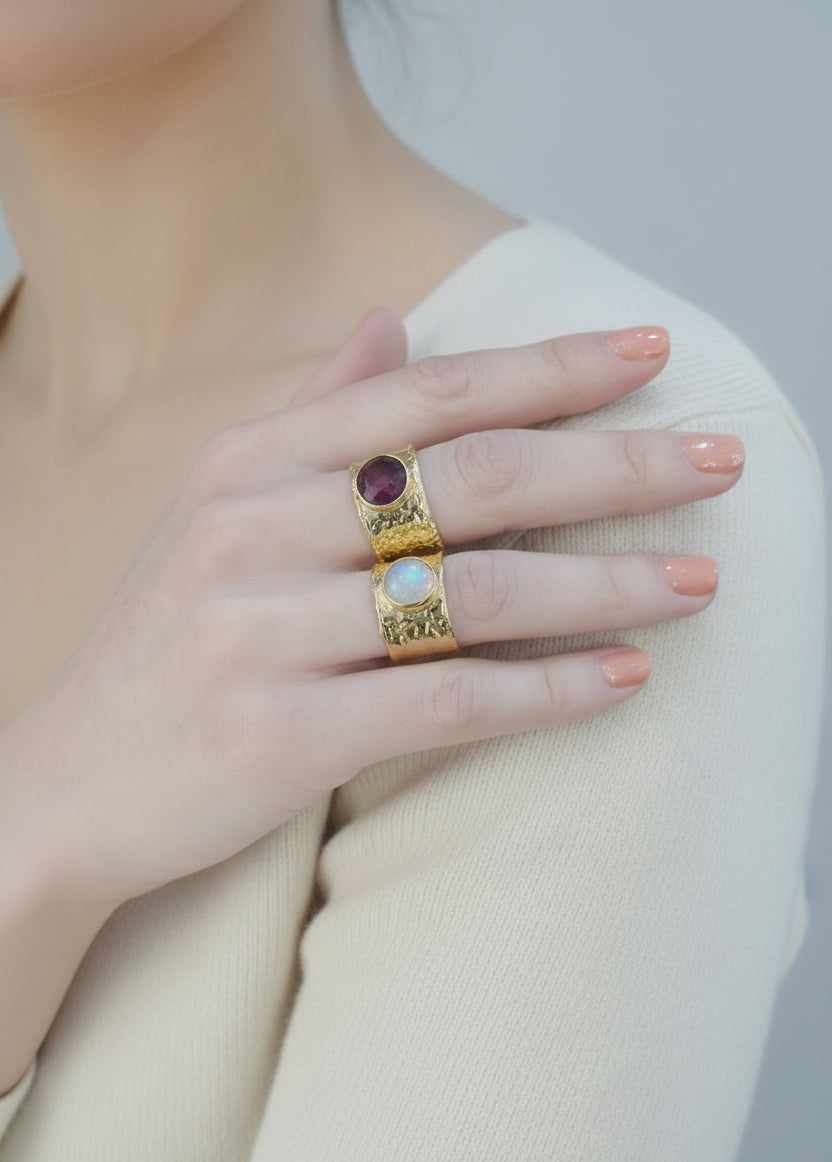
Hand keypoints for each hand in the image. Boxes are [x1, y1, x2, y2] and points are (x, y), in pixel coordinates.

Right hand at [0, 311, 742, 906]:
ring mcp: (265, 632)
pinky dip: (545, 690)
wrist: (74, 778)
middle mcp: (257, 529)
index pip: (429, 394)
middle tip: (718, 463)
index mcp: (252, 460)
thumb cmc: (171, 638)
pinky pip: (442, 701)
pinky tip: (623, 679)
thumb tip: (391, 319)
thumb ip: (315, 412)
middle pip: (471, 478)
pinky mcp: (283, 734)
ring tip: (695, 580)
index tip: (653, 354)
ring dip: (602, 583)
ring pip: (471, 591)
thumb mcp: (223, 505)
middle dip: (611, 464)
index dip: (551, 370)